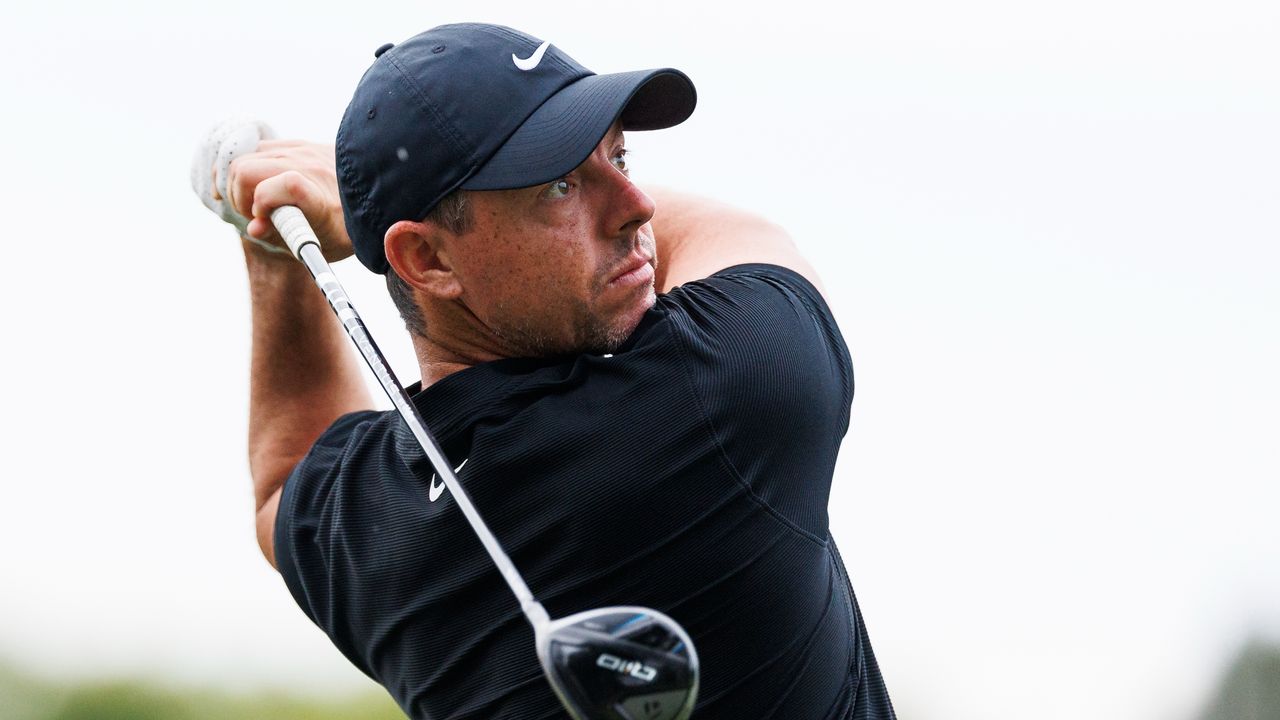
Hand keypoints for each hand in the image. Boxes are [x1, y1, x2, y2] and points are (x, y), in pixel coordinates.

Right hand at [228, 140, 352, 261]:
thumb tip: (253, 227)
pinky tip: (261, 184)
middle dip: (239, 195)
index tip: (262, 219)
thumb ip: (283, 236)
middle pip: (246, 168)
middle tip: (254, 214)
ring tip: (259, 202)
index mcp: (322, 198)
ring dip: (242, 181)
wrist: (378, 199)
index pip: (287, 185)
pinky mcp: (302, 143)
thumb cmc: (346, 229)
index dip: (262, 202)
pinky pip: (261, 148)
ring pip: (248, 156)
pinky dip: (252, 166)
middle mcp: (312, 168)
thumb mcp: (321, 244)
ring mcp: (306, 151)